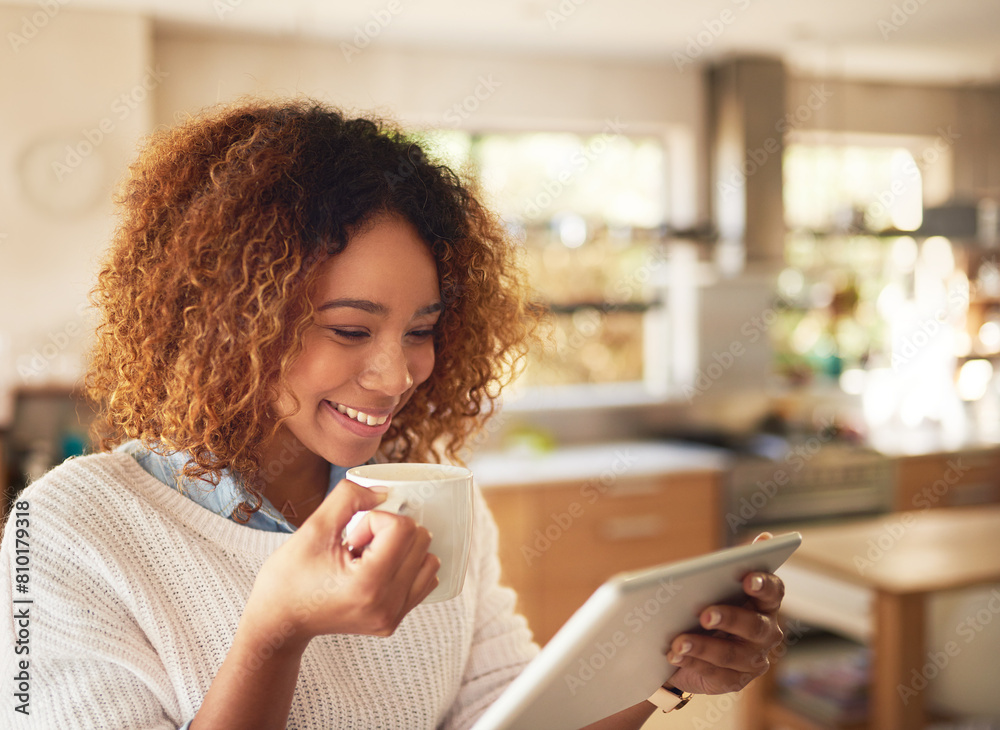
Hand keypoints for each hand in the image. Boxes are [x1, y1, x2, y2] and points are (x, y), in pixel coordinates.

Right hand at [241, 479, 439, 650]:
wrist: (278, 622)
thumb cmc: (288, 576)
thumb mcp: (313, 528)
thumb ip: (349, 497)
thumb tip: (385, 491)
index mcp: (368, 585)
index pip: (403, 528)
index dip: (376, 520)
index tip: (351, 536)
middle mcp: (387, 606)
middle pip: (421, 540)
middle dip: (388, 533)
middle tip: (356, 546)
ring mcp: (393, 617)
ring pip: (429, 560)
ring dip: (401, 550)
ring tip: (366, 560)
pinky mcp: (394, 621)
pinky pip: (424, 580)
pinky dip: (406, 566)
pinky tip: (375, 571)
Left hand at [664, 533, 785, 694]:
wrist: (684, 646)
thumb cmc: (701, 604)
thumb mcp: (711, 582)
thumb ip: (733, 564)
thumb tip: (766, 537)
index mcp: (763, 602)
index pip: (774, 591)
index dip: (764, 584)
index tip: (747, 579)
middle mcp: (766, 632)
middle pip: (755, 626)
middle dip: (730, 618)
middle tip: (704, 614)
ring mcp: (753, 659)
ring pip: (733, 655)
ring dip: (703, 647)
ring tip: (678, 642)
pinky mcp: (735, 681)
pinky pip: (716, 674)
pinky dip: (693, 663)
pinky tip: (674, 656)